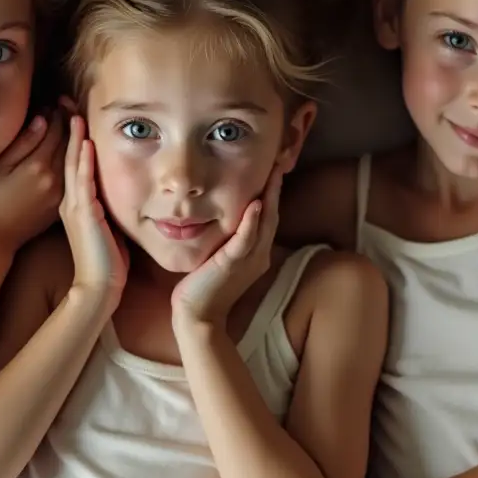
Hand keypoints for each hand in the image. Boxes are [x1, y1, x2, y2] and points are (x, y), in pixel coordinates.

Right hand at [0, 113, 64, 252]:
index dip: (57, 114)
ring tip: (74, 120)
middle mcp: (55, 178)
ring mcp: (62, 191)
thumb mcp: (0, 167)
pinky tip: (72, 148)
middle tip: (67, 105)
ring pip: (75, 157)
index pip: (56, 132)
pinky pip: (74, 173)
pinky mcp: (63, 202)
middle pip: (70, 142)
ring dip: (76, 137)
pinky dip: (75, 157)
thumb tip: (42, 120)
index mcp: (38, 166)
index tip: (55, 102)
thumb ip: (23, 143)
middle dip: (70, 120)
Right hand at [60, 115, 127, 306]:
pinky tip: (85, 142)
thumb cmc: (106, 262)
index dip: (74, 140)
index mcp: (76, 204)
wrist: (98, 287)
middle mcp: (71, 202)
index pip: (75, 165)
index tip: (76, 117)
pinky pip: (82, 182)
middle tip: (66, 105)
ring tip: (73, 114)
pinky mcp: (84, 214)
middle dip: (68, 132)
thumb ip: (109, 206)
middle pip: (69, 159)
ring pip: (73, 165)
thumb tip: (122, 190)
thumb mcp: (108, 227)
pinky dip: (83, 161)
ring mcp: (75, 207)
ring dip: (74, 139)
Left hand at [170, 163, 283, 327]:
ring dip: (270, 197)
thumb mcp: (221, 257)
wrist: (198, 315)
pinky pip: (245, 239)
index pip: (268, 218)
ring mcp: (248, 260)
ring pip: (264, 224)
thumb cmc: (205, 287)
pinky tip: (256, 203)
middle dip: (276, 188)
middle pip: (272, 216)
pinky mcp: (233, 264)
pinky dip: (252, 221)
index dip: (273, 194)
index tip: (273, 169)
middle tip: (279, 162)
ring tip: (274, 173)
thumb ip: (229, 239)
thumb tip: (226, 217)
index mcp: (257, 253)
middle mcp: (258, 254)